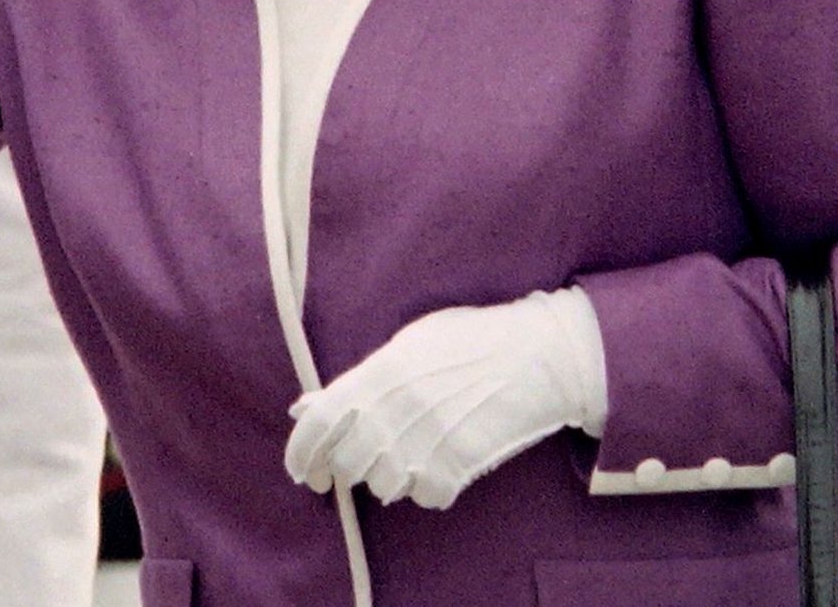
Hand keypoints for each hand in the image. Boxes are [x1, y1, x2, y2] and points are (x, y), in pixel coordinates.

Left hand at [284, 287, 605, 510]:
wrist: (536, 355)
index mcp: (381, 371)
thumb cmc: (471, 341)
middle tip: (358, 464)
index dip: (301, 453)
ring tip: (408, 455)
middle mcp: (397, 408)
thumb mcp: (409, 344)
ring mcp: (427, 439)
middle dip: (347, 468)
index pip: (319, 423)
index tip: (304, 471)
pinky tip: (441, 464)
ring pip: (382, 485)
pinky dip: (428, 488)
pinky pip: (424, 497)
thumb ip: (357, 380)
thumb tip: (304, 407)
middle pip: (347, 461)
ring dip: (389, 478)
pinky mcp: (458, 466)